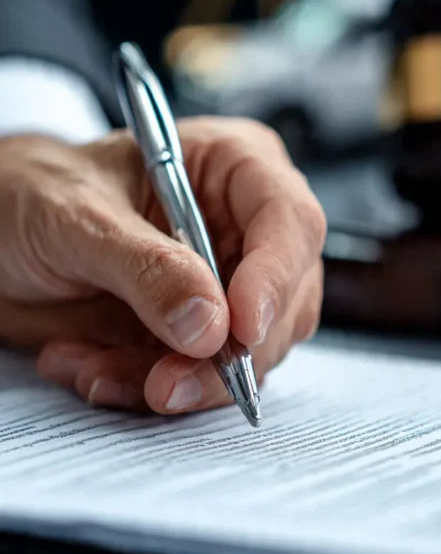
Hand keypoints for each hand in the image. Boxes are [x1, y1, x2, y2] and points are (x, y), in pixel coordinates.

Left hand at [0, 119, 325, 413]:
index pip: (289, 220)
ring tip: (97, 369)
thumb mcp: (80, 217)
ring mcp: (222, 285)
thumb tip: (210, 322)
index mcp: (233, 166)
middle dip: (225, 356)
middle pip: (281, 302)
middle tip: (167, 383)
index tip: (240, 329)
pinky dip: (142, 387)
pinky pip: (196, 380)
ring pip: (244, 356)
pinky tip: (88, 367)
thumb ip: (147, 267)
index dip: (275, 278)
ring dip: (175, 379)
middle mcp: (241, 227)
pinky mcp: (194, 334)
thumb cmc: (37, 193)